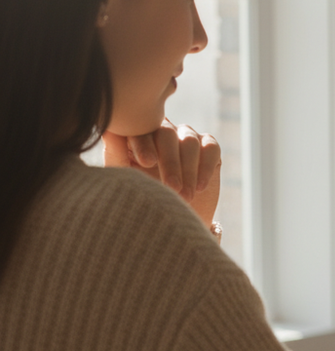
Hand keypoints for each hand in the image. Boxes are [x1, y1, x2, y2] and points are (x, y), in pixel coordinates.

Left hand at [102, 119, 220, 230]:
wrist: (170, 221)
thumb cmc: (141, 200)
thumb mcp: (126, 180)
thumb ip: (116, 153)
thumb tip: (109, 130)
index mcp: (137, 136)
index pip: (140, 128)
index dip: (144, 143)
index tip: (146, 163)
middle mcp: (161, 132)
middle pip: (166, 133)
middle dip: (170, 162)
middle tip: (171, 187)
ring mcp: (185, 137)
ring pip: (189, 141)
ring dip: (188, 170)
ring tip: (185, 196)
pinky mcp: (208, 147)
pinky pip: (211, 148)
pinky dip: (205, 167)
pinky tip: (200, 187)